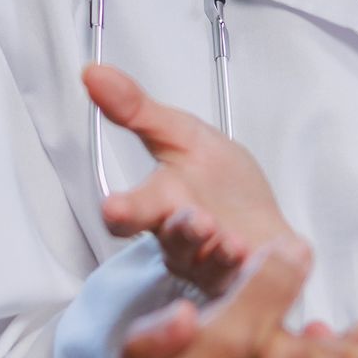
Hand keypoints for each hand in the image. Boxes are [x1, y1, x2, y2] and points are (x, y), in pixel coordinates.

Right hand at [85, 63, 292, 278]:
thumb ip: (137, 109)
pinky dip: (256, 269)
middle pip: (173, 243)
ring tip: (232, 237)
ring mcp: (212, 268)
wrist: (265, 221)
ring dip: (219, 249)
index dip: (123, 212)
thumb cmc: (220, 183)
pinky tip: (263, 253)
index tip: (114, 207)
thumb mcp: (183, 135)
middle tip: (197, 218)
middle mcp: (181, 243)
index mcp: (160, 206)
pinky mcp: (246, 285)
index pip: (130, 214)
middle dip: (183, 231)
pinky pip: (247, 285)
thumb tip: (93, 72)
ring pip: (209, 265)